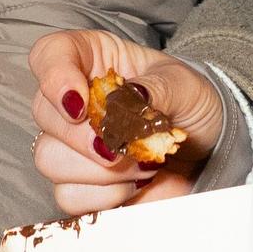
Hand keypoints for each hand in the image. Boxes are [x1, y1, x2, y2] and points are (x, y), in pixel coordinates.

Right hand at [29, 30, 225, 215]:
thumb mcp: (184, 85)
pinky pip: (69, 196)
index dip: (55, 77)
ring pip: (50, 160)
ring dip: (101, 170)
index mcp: (91, 60)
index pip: (49, 55)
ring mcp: (71, 145)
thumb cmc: (190, 103)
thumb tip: (128, 99)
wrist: (210, 149)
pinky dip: (105, 196)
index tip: (80, 103)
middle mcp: (72, 100)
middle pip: (43, 114)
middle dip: (85, 137)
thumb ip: (155, 90)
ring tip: (141, 163)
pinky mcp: (81, 185)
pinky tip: (134, 184)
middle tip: (124, 146)